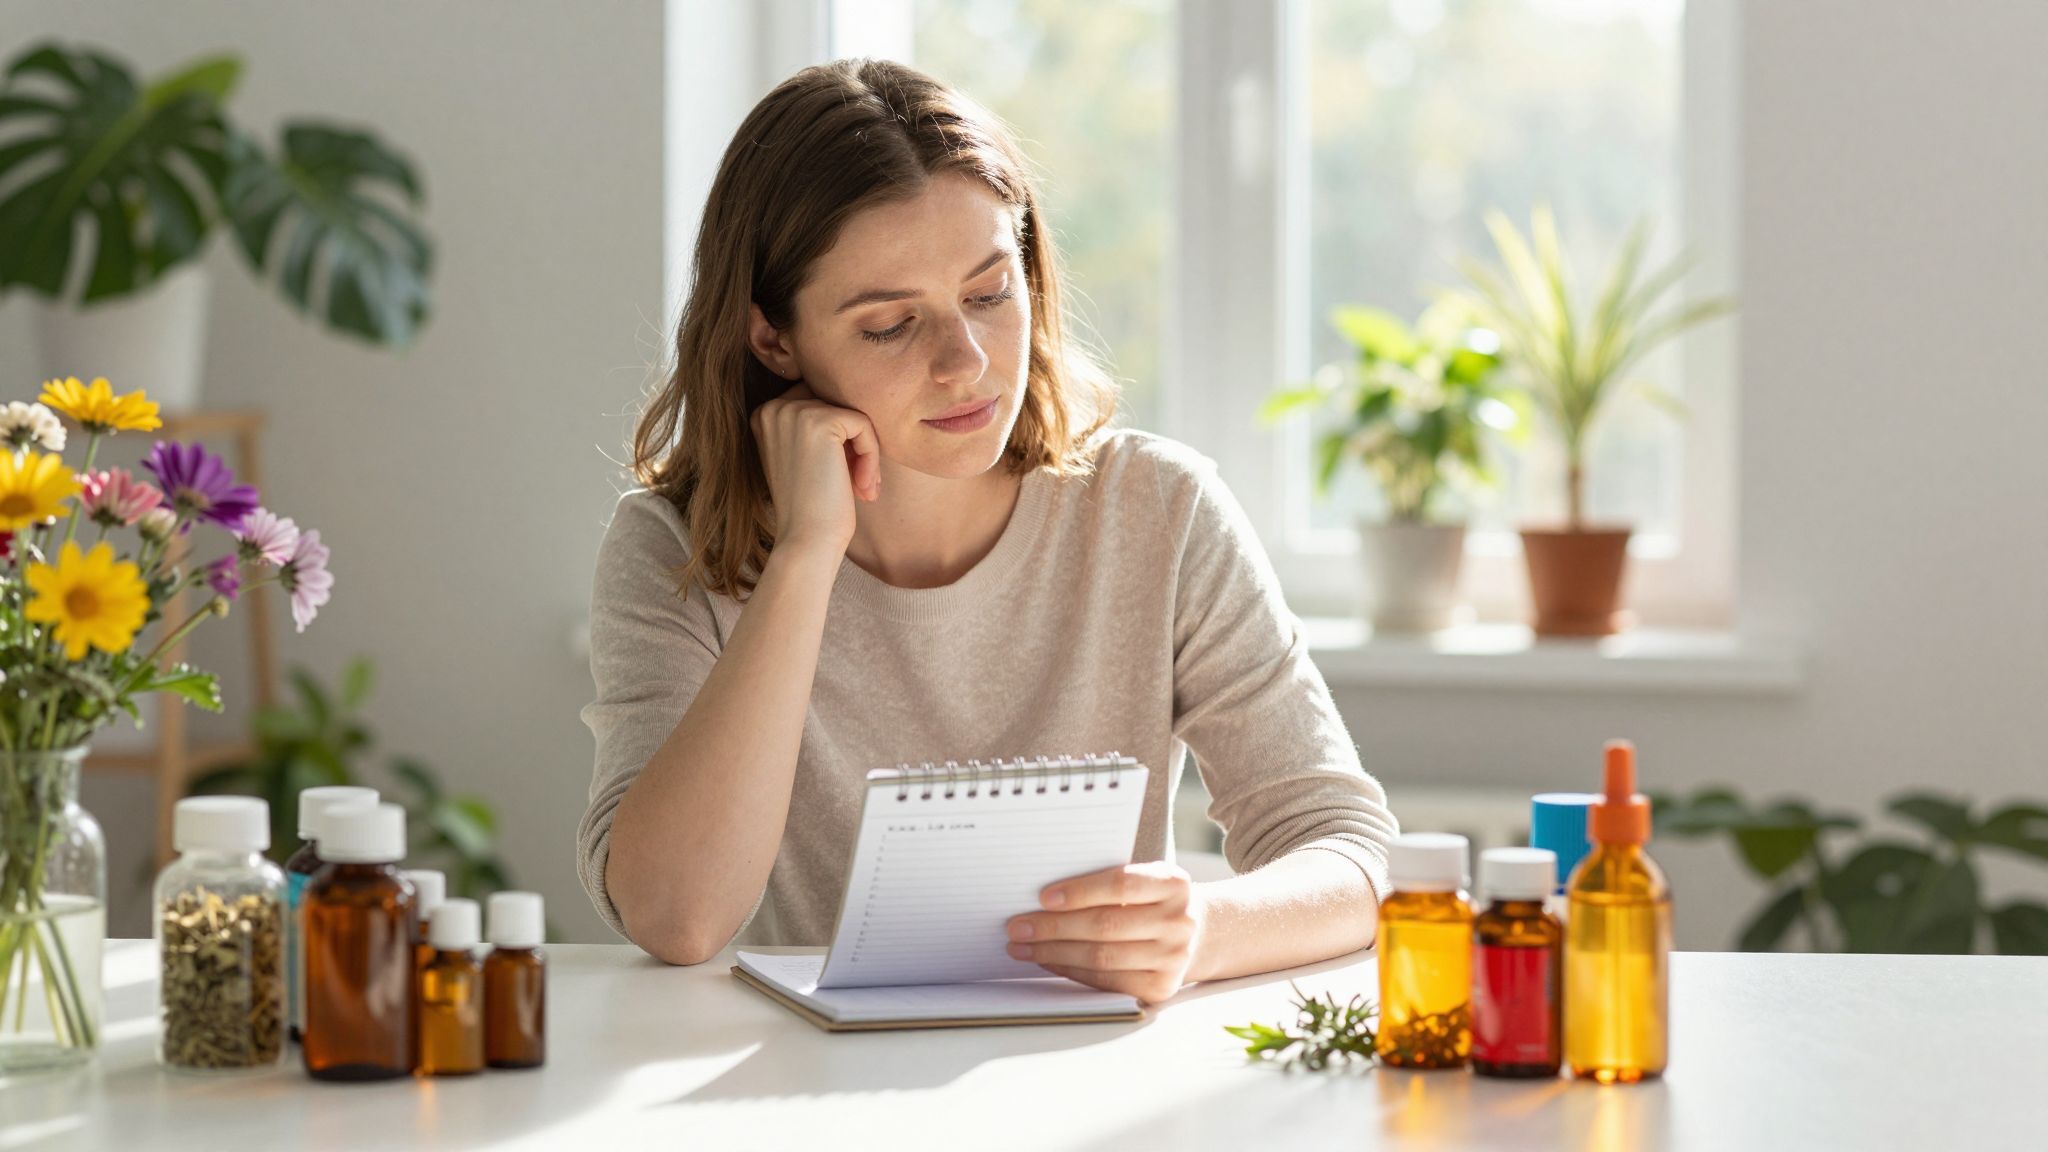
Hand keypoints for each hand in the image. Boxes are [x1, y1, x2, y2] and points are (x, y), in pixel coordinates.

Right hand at [748, 383, 880, 554]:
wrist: (806, 542)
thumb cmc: (811, 508)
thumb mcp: (804, 459)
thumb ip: (814, 428)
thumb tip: (849, 402)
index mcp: (765, 414)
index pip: (819, 402)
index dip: (840, 437)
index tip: (846, 474)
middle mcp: (774, 407)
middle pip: (836, 404)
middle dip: (854, 441)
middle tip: (859, 481)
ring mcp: (794, 412)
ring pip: (852, 415)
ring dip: (866, 453)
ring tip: (864, 488)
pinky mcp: (820, 421)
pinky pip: (864, 425)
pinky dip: (872, 457)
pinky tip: (864, 488)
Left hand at [1004, 861, 1203, 1005]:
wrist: (1194, 933)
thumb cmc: (1150, 899)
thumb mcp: (1142, 879)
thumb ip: (1105, 882)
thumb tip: (1042, 898)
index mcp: (1173, 882)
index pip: (1121, 884)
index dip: (1080, 891)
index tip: (1043, 898)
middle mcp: (1179, 921)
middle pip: (1106, 925)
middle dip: (1054, 927)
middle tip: (1017, 927)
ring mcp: (1173, 958)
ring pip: (1102, 957)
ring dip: (1054, 952)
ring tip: (1023, 947)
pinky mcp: (1160, 987)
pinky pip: (1106, 981)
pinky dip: (1071, 971)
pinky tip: (1048, 961)